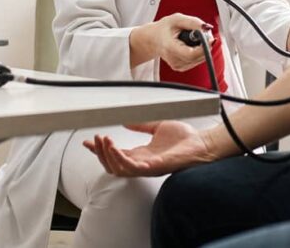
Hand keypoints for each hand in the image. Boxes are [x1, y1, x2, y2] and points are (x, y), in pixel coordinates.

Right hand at [83, 120, 216, 176]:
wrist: (202, 143)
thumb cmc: (185, 139)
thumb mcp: (158, 127)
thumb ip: (142, 125)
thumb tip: (126, 121)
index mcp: (142, 155)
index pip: (115, 155)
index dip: (100, 150)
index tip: (87, 142)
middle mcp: (142, 163)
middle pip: (112, 164)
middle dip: (99, 153)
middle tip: (93, 139)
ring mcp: (147, 167)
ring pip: (118, 168)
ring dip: (107, 155)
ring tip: (102, 140)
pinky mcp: (154, 167)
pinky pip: (132, 167)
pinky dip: (120, 158)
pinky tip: (114, 147)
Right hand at [132, 13, 209, 70]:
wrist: (153, 39)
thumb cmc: (164, 28)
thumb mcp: (177, 19)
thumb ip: (193, 22)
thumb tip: (207, 28)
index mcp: (170, 48)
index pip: (191, 54)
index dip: (204, 47)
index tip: (211, 38)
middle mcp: (174, 60)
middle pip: (198, 57)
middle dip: (205, 44)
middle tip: (203, 32)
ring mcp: (178, 66)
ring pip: (200, 59)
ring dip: (202, 47)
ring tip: (193, 37)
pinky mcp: (181, 68)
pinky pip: (197, 60)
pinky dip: (198, 52)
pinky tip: (190, 44)